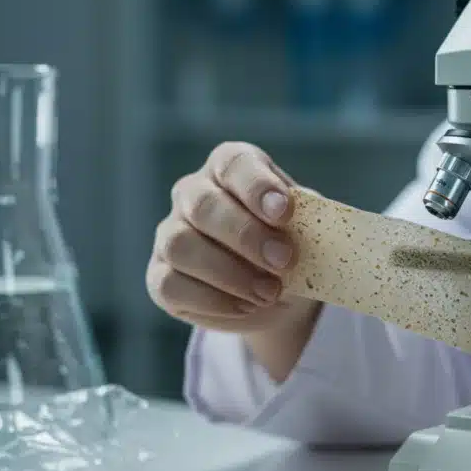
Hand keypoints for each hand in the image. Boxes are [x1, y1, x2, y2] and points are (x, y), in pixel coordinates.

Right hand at [147, 142, 315, 333]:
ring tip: (270, 292)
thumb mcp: (308, 230)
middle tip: (284, 260)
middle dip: (246, 235)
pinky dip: (213, 300)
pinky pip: (170, 284)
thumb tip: (311, 229)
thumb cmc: (292, 246)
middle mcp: (193, 194)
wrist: (279, 292)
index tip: (284, 212)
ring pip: (180, 245)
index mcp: (230, 169)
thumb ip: (306, 223)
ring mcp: (170, 234)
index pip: (234, 163)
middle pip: (202, 204)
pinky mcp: (159, 276)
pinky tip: (246, 307)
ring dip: (229, 273)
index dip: (257, 186)